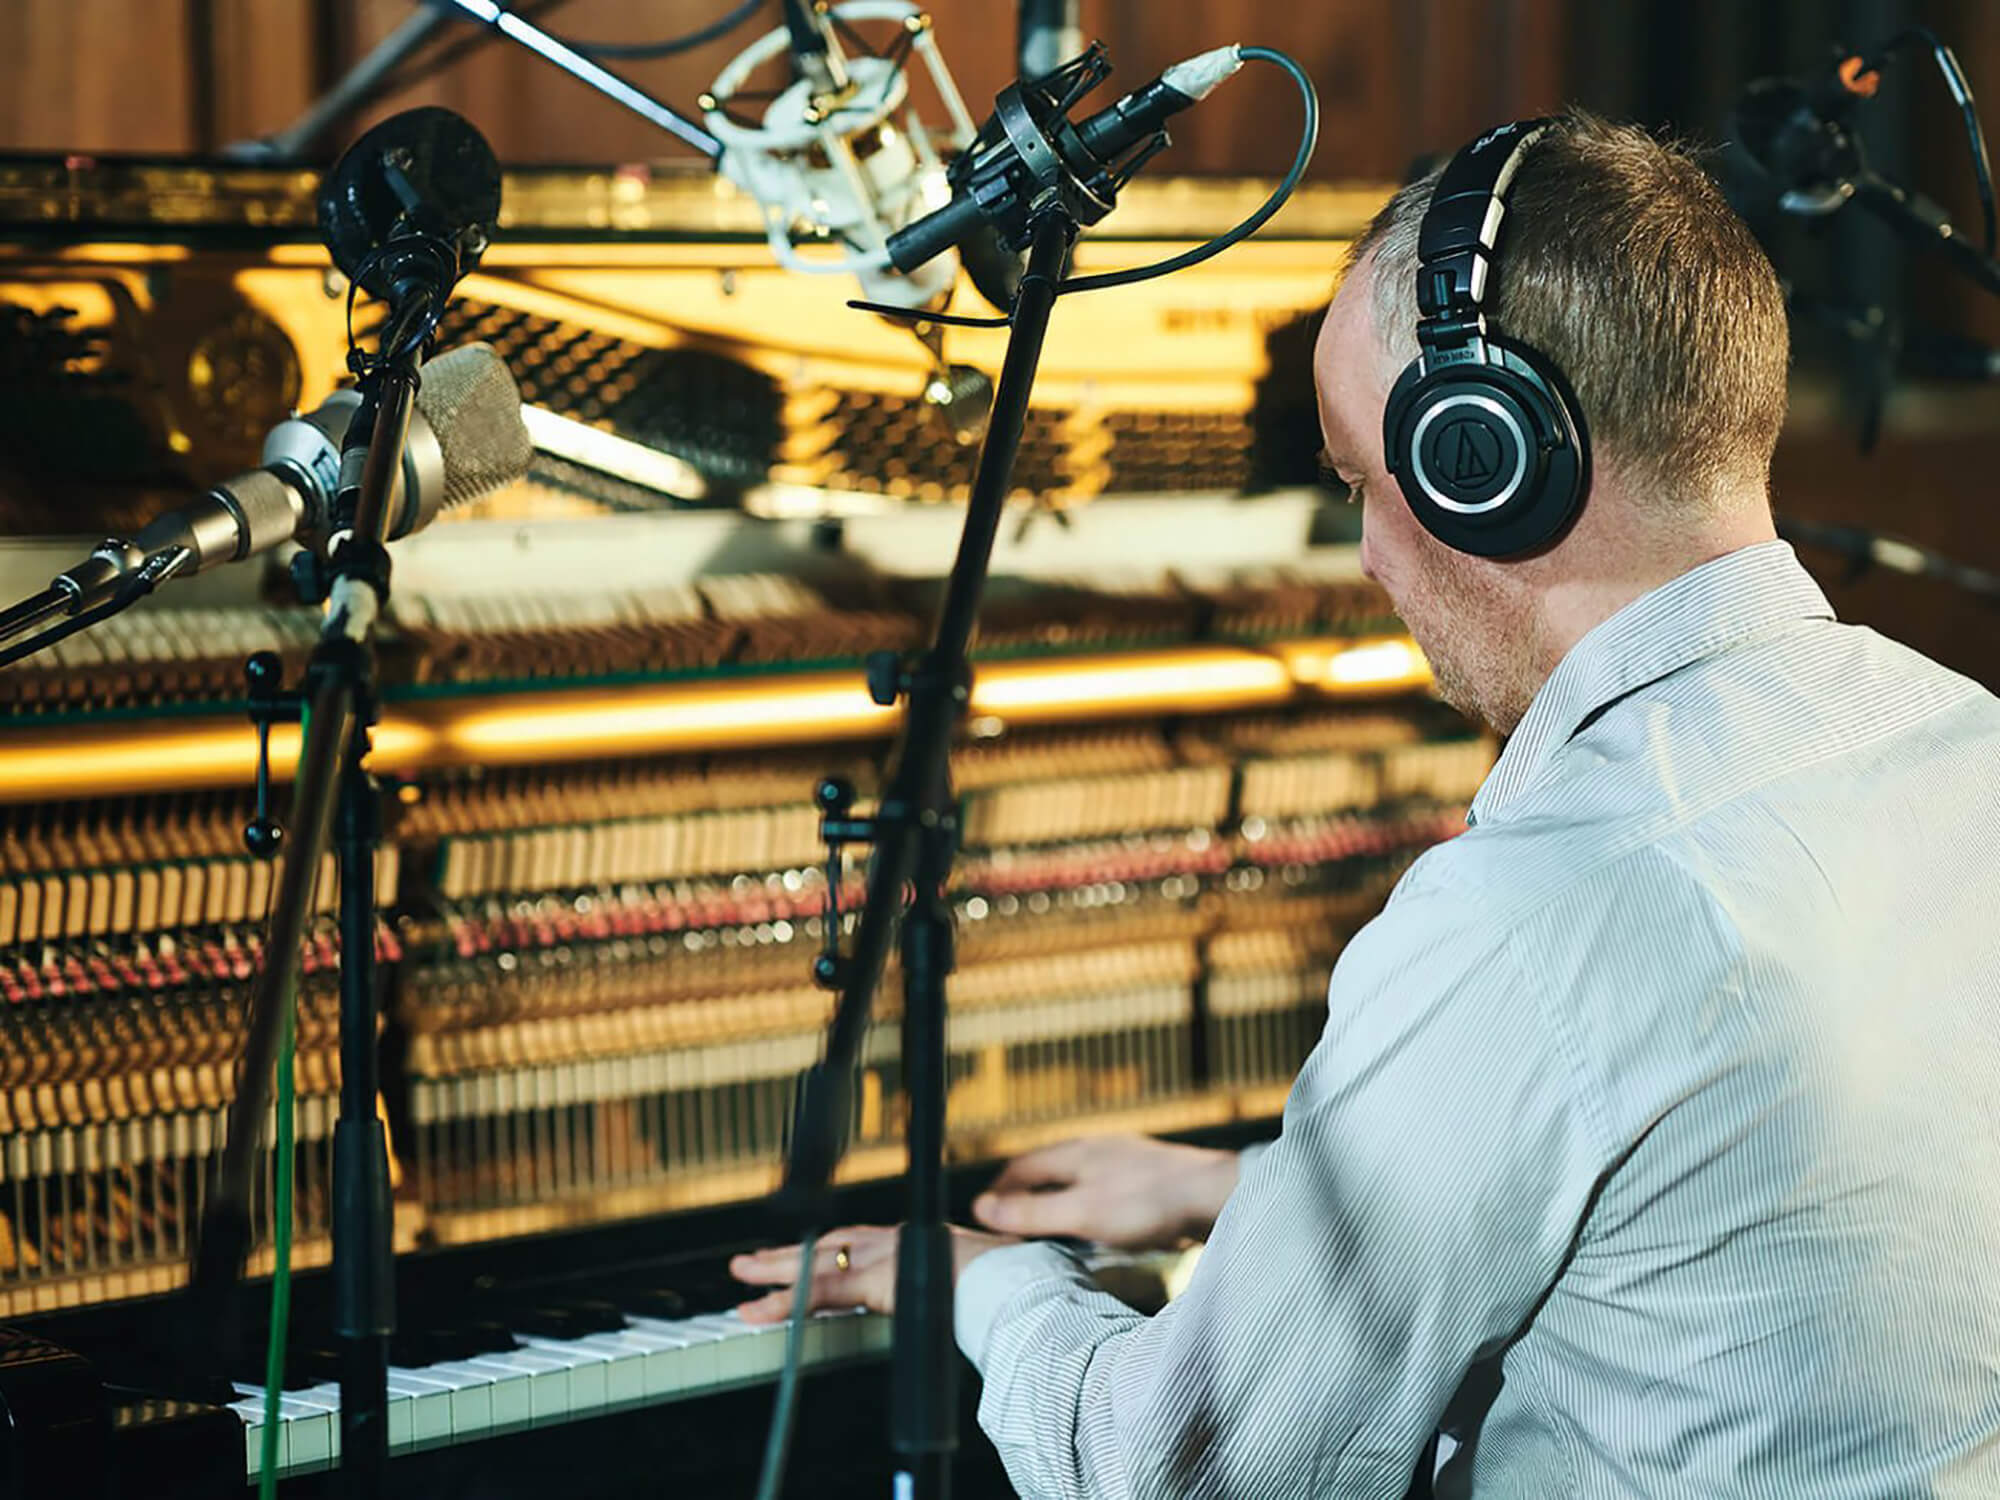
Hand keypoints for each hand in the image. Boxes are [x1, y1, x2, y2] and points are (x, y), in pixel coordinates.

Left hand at [730, 1223, 1018, 1323]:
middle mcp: (891, 1242)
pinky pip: (818, 1294)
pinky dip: (786, 1303)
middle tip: (752, 1261)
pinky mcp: (871, 1279)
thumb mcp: (974, 1280)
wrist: (1011, 1280)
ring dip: (776, 1274)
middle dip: (789, 1254)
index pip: (857, 1242)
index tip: (801, 1252)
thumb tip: (967, 1299)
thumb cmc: (1005, 1282)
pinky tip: (760, 1310)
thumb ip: (956, 1287)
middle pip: (828, 1246)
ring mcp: (879, 1256)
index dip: (826, 1247)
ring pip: (815, 1266)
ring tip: (742, 1281)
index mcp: (913, 1241)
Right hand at [971, 1134, 1241, 1249]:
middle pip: (1048, 1172)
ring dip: (1060, 1205)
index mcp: (1076, 1151)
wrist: (1216, 1196)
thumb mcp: (1082, 1213)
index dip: (998, 1193)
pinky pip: (1106, 1192)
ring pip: (1078, 1182)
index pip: (1020, 1167)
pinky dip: (1090, 1211)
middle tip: (1013, 1230)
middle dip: (1027, 1199)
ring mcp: (1125, 1163)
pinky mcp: (1149, 1180)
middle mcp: (1098, 1150)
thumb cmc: (1149, 1203)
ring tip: (1052, 1235)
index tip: (984, 1218)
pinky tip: (1101, 1233)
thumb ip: (1033, 1212)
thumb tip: (982, 1208)